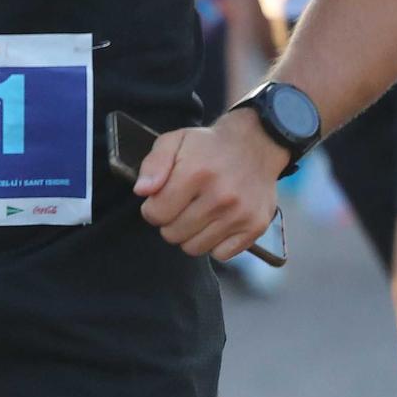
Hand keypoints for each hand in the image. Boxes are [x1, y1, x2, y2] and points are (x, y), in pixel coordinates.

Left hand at [135, 110, 287, 260]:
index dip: (152, 209)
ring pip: (194, 248)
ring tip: (197, 213)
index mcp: (195, 174)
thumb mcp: (173, 141)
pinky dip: (214, 243)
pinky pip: (221, 255)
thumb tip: (142, 191)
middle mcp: (220, 197)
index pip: (156, 214)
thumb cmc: (208, 146)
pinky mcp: (255, 227)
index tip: (160, 200)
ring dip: (190, 235)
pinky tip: (216, 223)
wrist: (254, 145)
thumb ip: (153, 165)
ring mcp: (240, 214)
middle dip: (169, 222)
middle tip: (180, 206)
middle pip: (173, 234)